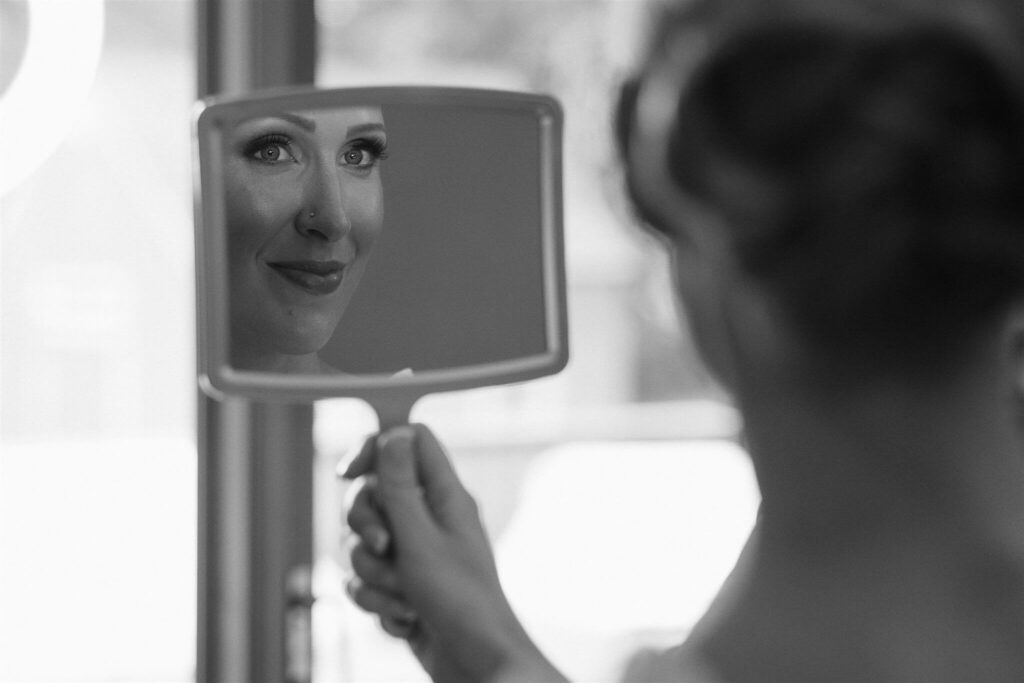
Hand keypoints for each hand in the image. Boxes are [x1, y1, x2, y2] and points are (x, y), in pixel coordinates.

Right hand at [342, 424, 565, 682]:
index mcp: (445, 495)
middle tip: (386, 548)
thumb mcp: (420, 539)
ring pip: (363, 543)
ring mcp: (415, 553)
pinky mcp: (403, 586)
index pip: (409, 441)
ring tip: (404, 596)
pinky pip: (366, 580)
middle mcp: (429, 518)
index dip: (374, 449)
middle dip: (365, 526)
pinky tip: (405, 618)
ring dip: (373, 575)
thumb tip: (393, 434)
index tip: (349, 475)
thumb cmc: (459, 602)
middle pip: (373, 493)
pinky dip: (377, 600)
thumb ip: (399, 486)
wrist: (475, 666)